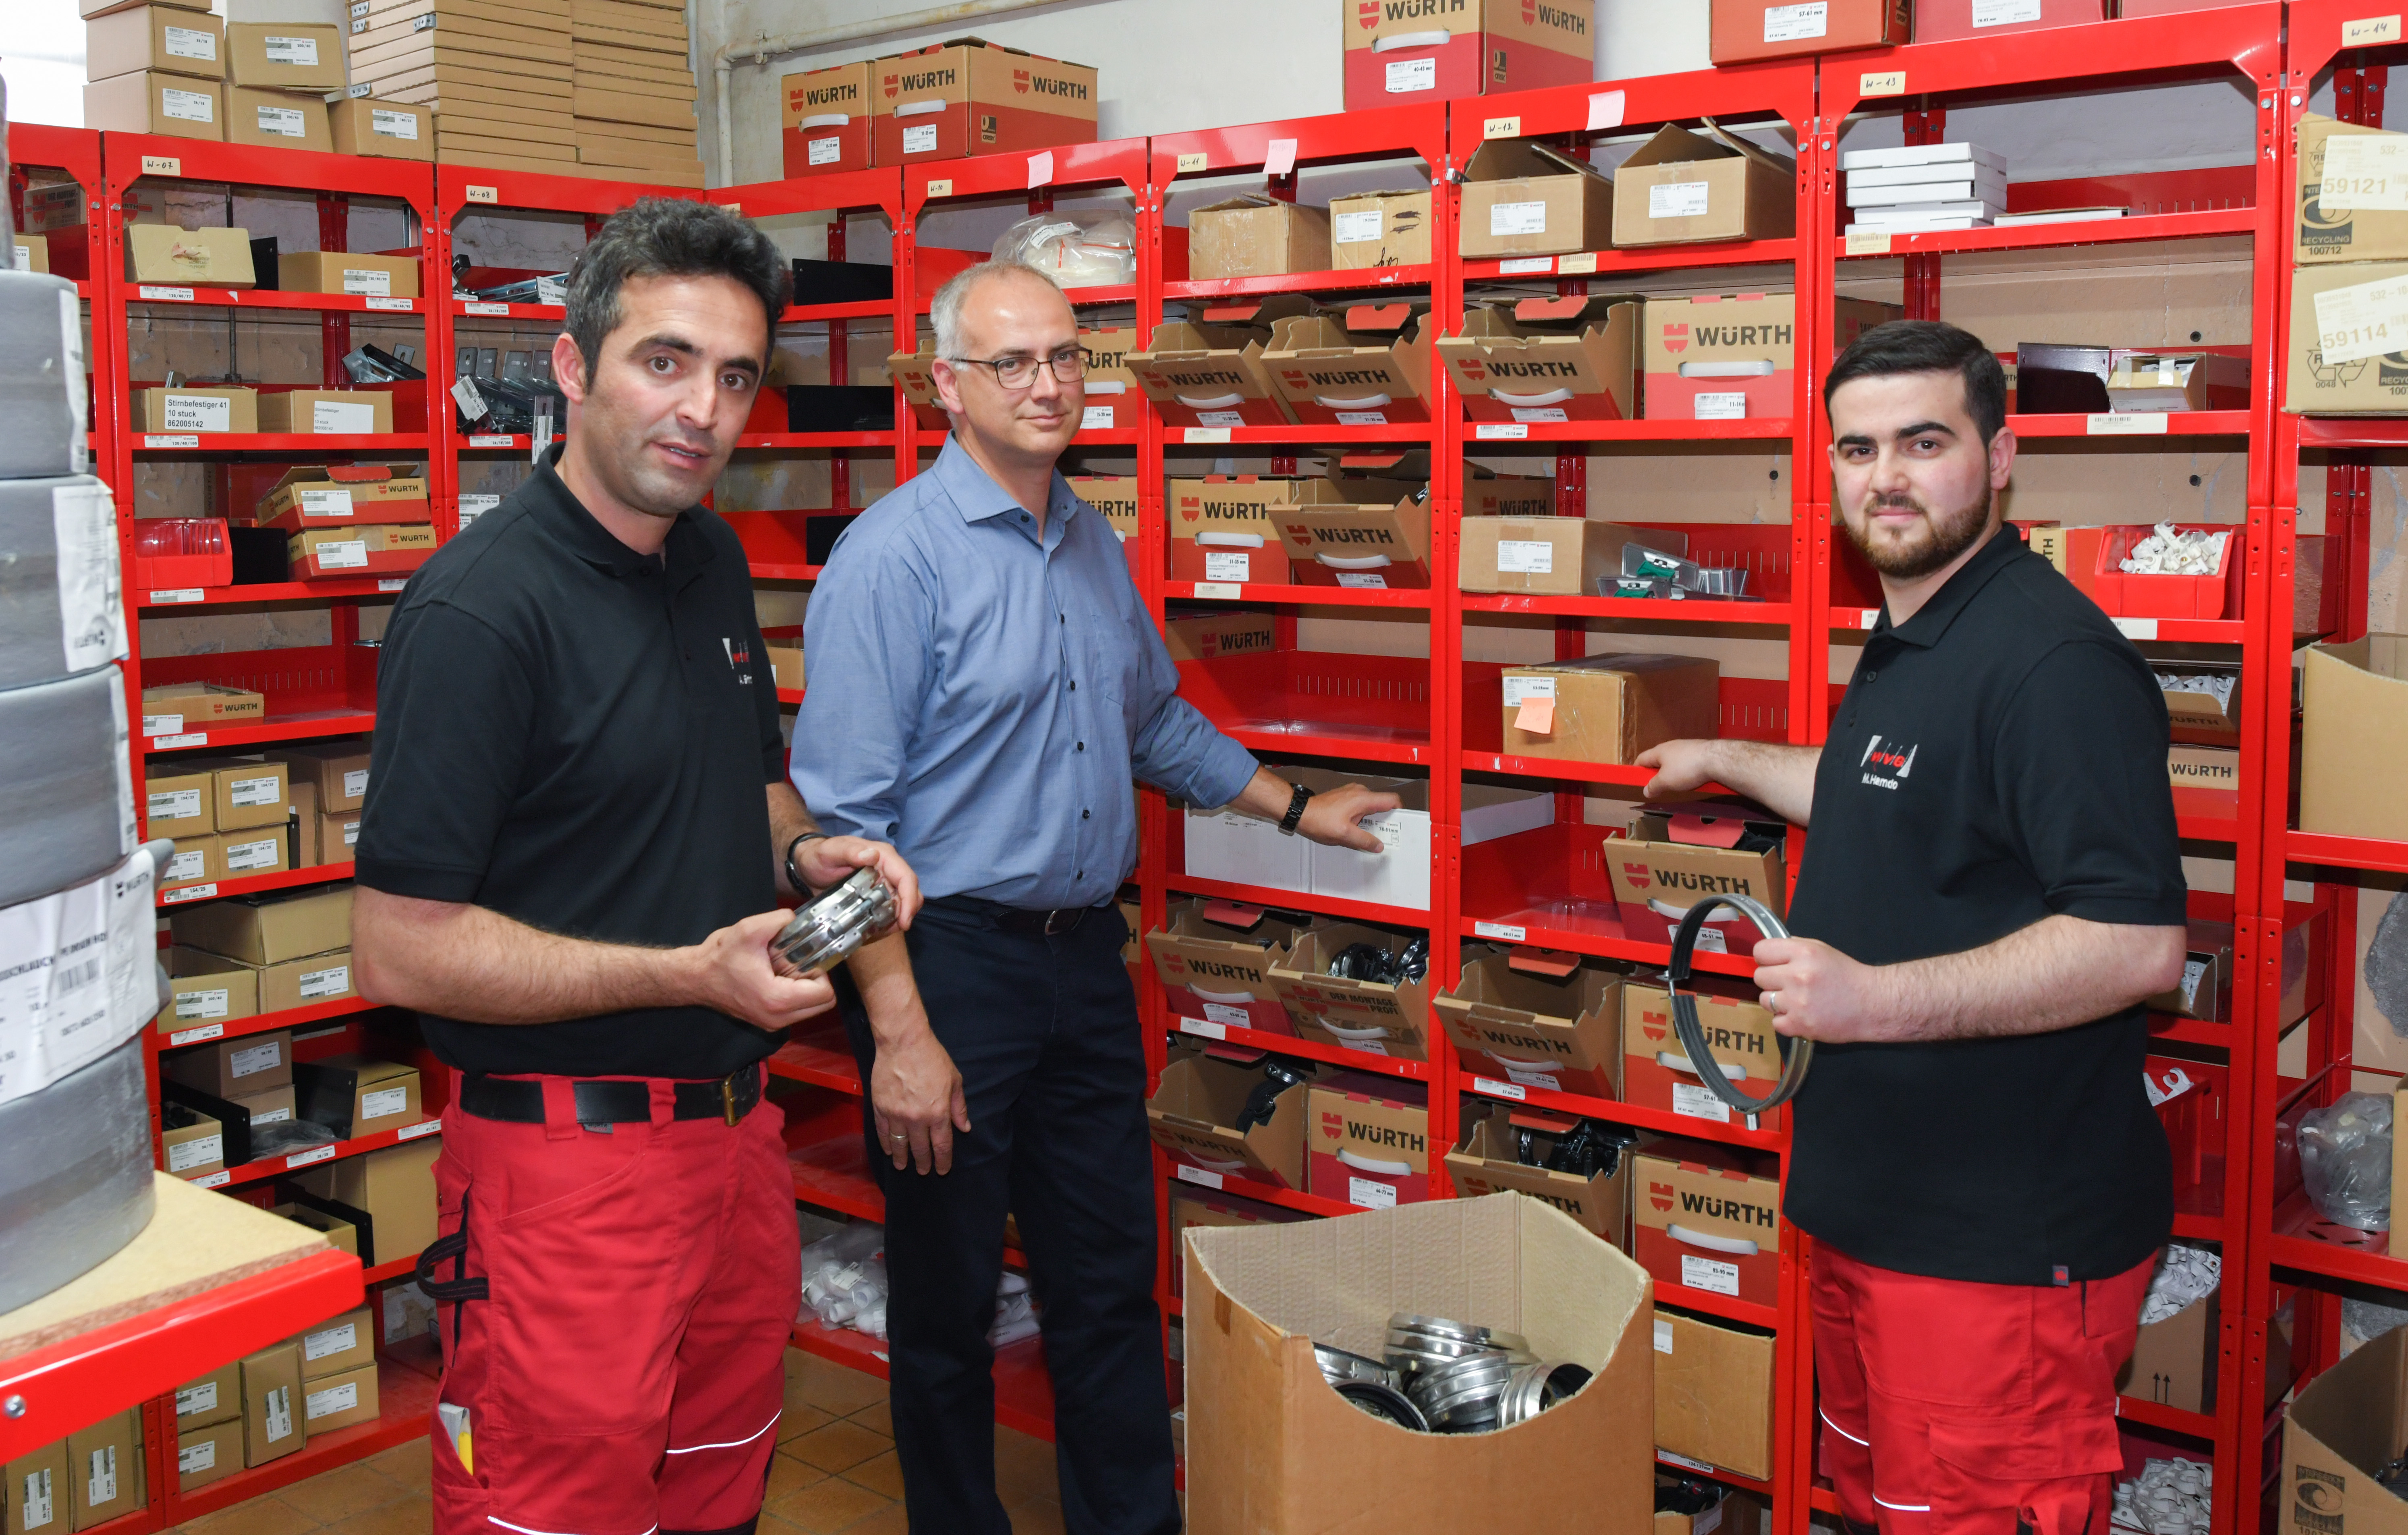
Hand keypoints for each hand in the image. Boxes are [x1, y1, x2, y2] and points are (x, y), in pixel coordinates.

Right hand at [690, 910, 836, 1031]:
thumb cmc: (719, 957)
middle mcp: (778, 1018)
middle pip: (822, 1004)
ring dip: (806, 987)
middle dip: (817, 981)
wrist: (695, 977)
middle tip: (799, 963)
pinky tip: (777, 976)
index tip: (805, 957)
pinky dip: (795, 994)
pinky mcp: (767, 1022)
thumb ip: (779, 920)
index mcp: (777, 999)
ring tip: (785, 968)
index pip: (825, 994)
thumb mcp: (749, 929)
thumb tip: (798, 918)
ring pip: (810, 1008)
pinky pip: (796, 1010)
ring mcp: (772, 1023)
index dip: (821, 971)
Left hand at [797, 836, 922, 930]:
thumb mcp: (830, 852)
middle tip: (890, 931)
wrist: (809, 865)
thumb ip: (849, 851)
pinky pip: (888, 911)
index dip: (909, 900)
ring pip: (901, 905)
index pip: (906, 878)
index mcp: (883, 856)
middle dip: (906, 914)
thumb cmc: (819, 855)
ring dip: (894, 921)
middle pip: (910, 893)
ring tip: (876, 933)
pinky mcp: (876, 896)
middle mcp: (888, 870)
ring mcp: (883, 884)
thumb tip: (873, 855)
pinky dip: (884, 923)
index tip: (904, 922)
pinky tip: (871, 931)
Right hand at [870, 1012, 970, 1174]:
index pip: (942, 1146)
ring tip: (903, 1166)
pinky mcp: (880, 1108)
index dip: (942, 1161)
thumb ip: (959, 1107)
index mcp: (938, 1113)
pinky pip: (883, 1132)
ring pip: (900, 1144)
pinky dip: (886, 1144)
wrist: (903, 1043)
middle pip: (920, 1149)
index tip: (942, 1170)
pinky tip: (889, 1150)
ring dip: (902, 1158)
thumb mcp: (954, 1080)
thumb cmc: (932, 1058)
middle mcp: (917, 1118)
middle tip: (923, 1171)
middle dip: (923, 1163)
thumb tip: (965, 1128)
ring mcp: (896, 1115)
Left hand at [1296, 783, 1400, 851]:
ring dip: (1372, 819)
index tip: (1399, 825)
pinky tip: (1356, 828)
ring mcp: (1351, 793)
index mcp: (1364, 798)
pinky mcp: (1344, 796)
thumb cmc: (1320, 820)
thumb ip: (1364, 840)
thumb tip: (1379, 846)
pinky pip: (1361, 805)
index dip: (1400, 812)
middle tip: (1385, 835)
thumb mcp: (1344, 835)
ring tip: (1369, 834)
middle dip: (1385, 819)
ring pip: (1371, 805)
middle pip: (1382, 804)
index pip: (1392, 800)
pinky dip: (1363, 816)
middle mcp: (1360, 792)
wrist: (1301, 811)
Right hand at [1634, 739, 1720, 800]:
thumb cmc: (1686, 769)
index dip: (1636, 770)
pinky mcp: (1699, 751)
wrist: (1716, 758)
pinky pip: (1686, 762)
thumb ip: (1653, 786)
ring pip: (1673, 761)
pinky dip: (1685, 771)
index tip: (1636, 781)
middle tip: (1657, 787)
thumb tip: (1645, 790)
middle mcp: (1671, 746)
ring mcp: (1686, 747)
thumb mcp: (1666, 781)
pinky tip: (1691, 779)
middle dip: (1656, 773)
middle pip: (1658, 760)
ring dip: (1671, 772)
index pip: (1641, 759)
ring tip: (1675, 785)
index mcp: (1659, 751)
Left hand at [1752, 936, 1896, 1043]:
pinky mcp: (1799, 1025)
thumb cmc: (1847, 975)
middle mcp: (1797, 975)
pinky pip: (1775, 1023)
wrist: (1872, 1004)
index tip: (1774, 964)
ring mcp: (1797, 1002)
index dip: (1766, 958)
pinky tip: (1801, 1015)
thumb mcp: (1822, 950)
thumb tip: (1769, 952)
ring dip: (1777, 1002)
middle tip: (1789, 984)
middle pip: (1759, 977)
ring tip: (1797, 1001)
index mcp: (1803, 953)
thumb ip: (1794, 947)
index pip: (1760, 951)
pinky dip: (1786, 1021)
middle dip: (1772, 980)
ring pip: (1764, 1000)